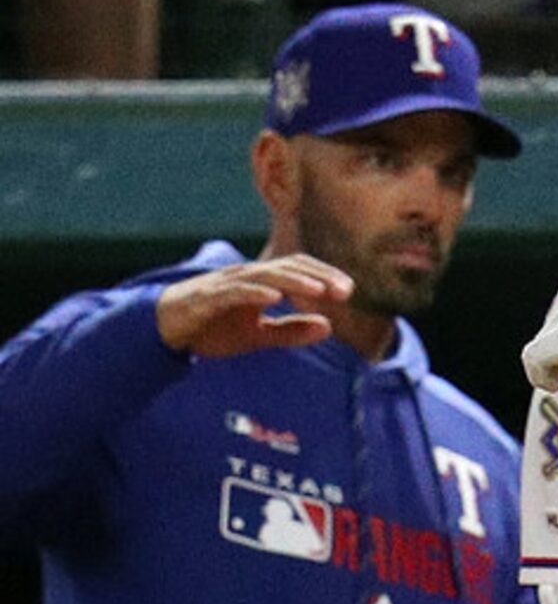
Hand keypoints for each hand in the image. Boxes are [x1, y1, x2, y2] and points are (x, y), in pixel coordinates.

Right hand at [155, 254, 352, 357]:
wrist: (162, 330)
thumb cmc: (212, 328)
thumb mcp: (257, 336)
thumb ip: (291, 332)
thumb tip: (329, 327)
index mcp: (260, 282)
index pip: (298, 269)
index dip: (324, 276)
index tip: (349, 291)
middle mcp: (246, 277)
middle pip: (287, 267)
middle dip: (318, 277)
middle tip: (345, 291)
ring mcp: (226, 285)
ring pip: (265, 275)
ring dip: (294, 281)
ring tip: (318, 290)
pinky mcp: (206, 298)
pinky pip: (233, 291)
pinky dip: (254, 292)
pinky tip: (274, 298)